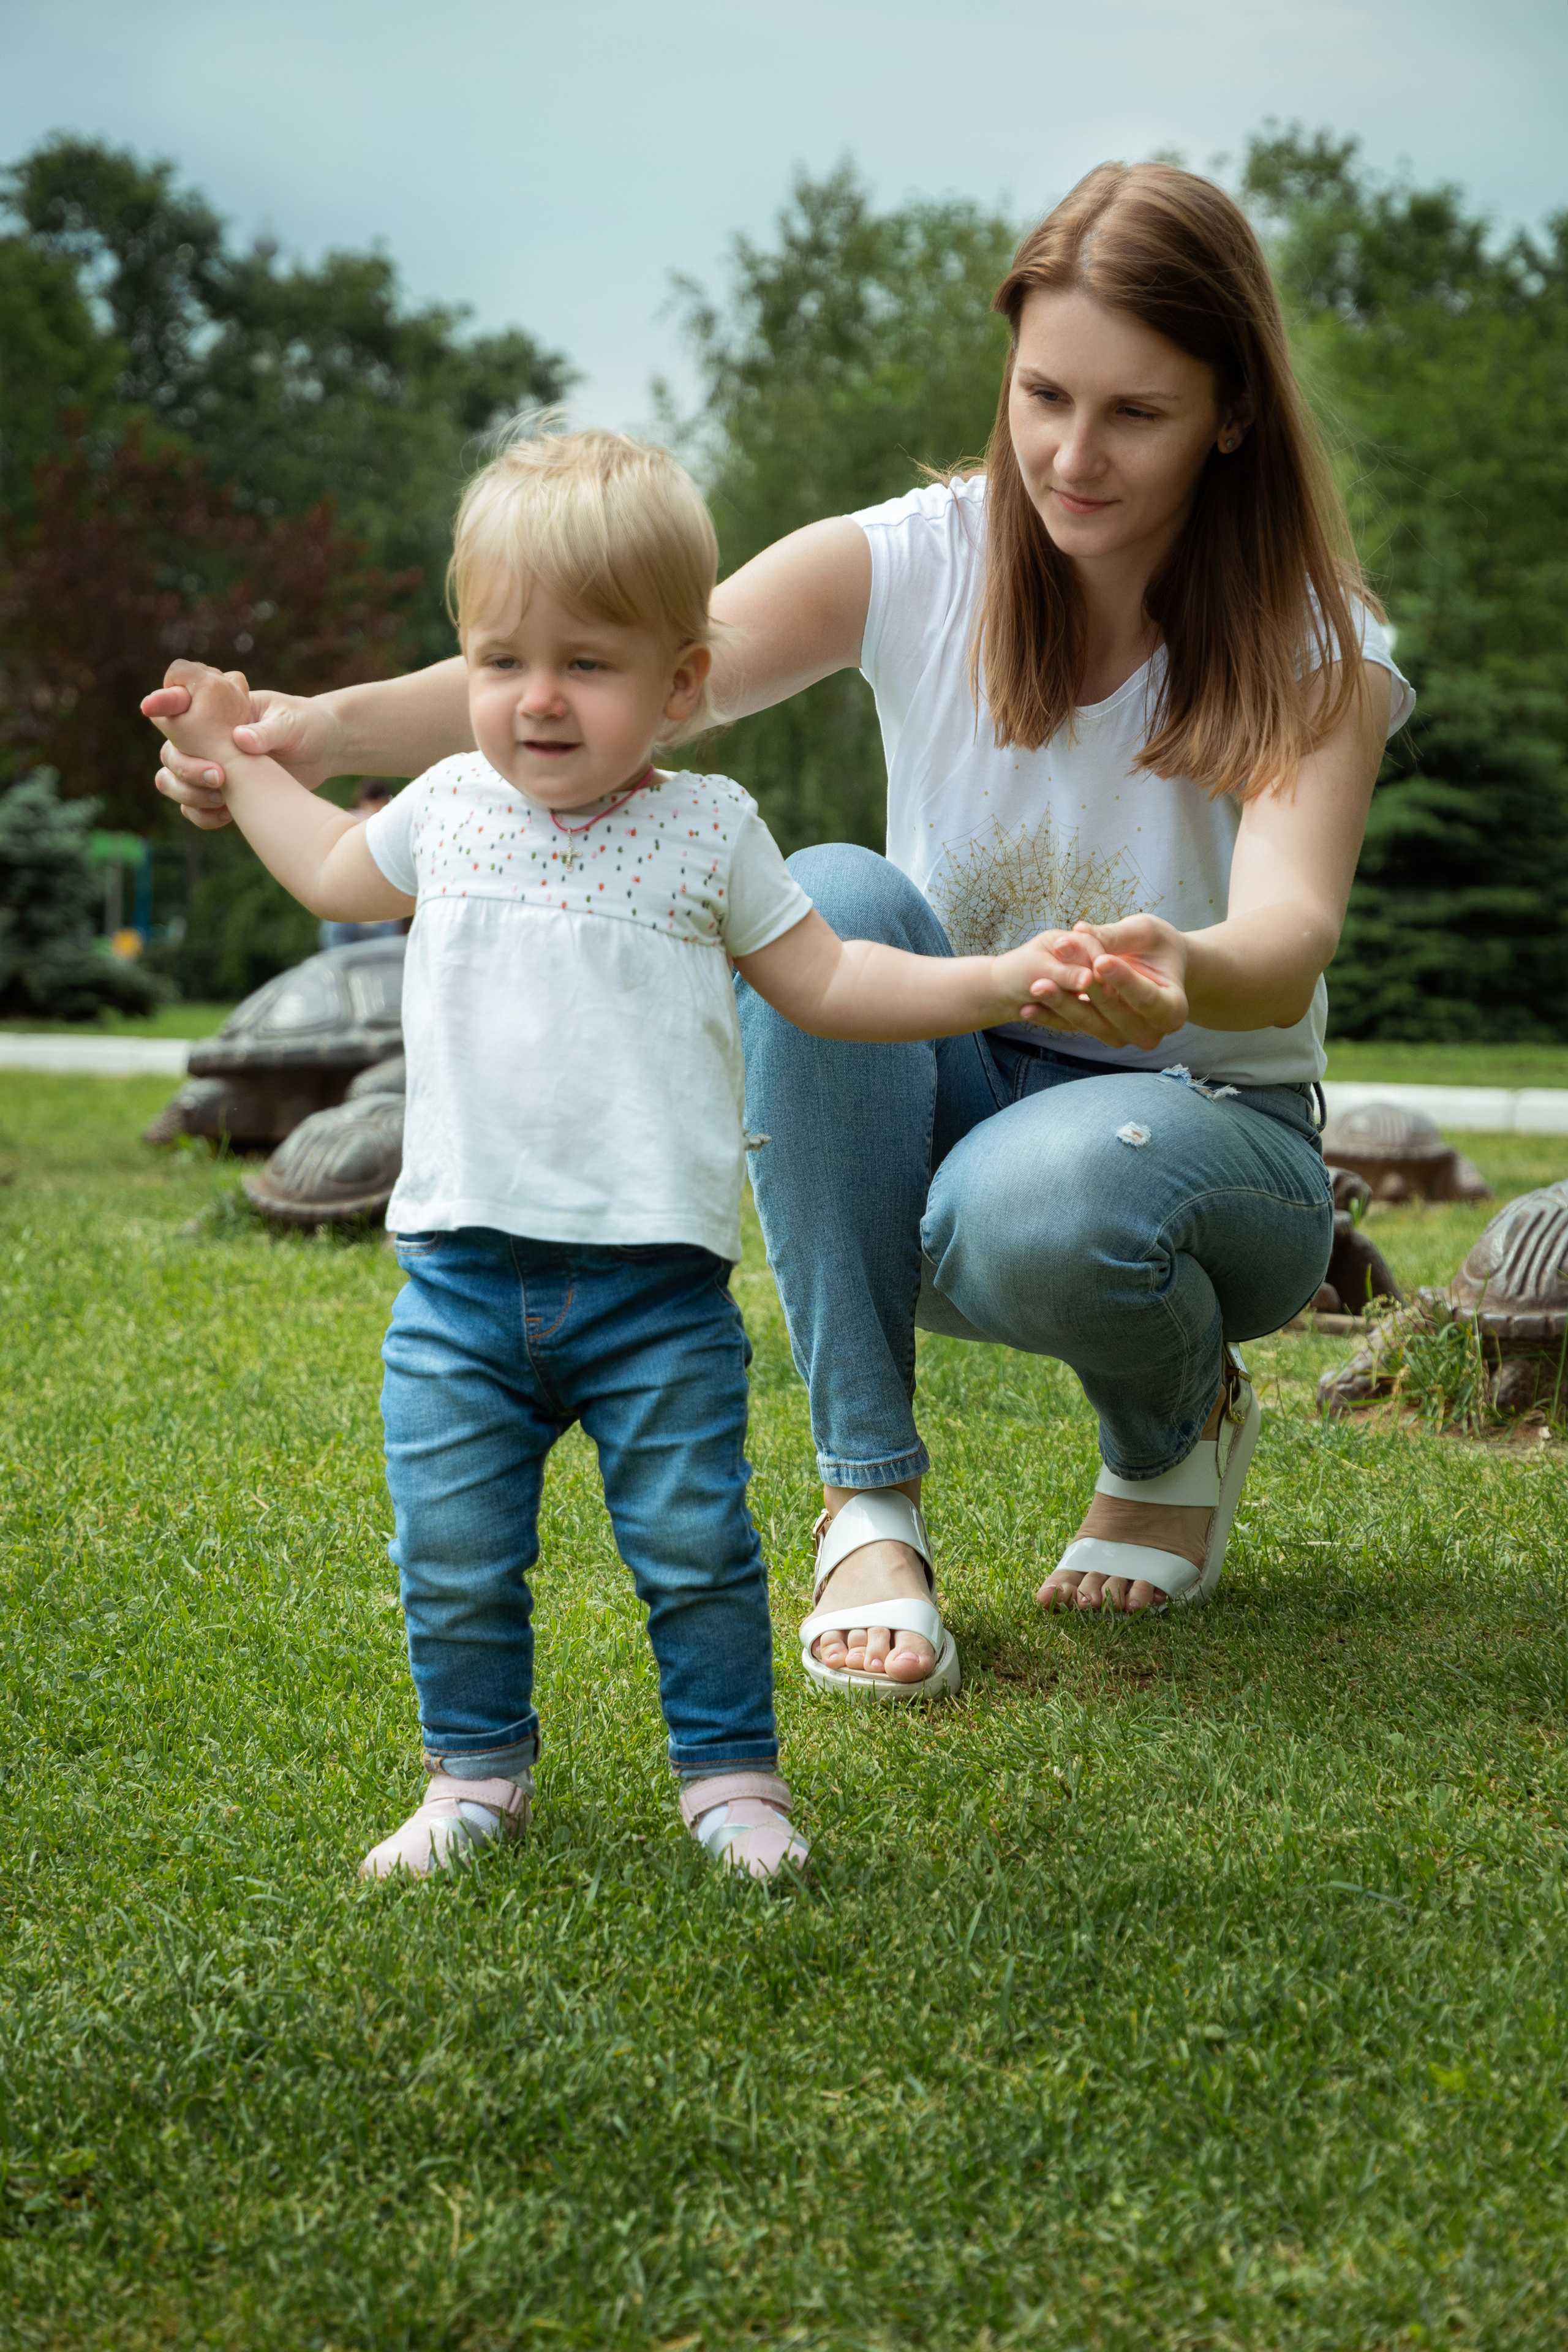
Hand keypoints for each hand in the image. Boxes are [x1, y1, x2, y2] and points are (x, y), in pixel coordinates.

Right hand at [143, 676, 345, 830]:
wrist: (328, 750)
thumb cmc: (310, 724)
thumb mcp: (293, 722)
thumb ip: (268, 730)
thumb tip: (240, 739)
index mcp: (220, 709)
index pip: (180, 701)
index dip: (162, 703)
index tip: (150, 708)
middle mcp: (209, 738)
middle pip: (170, 751)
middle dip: (185, 765)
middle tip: (219, 777)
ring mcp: (214, 766)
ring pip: (175, 781)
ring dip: (188, 793)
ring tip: (223, 798)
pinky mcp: (227, 793)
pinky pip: (197, 808)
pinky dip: (204, 815)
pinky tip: (228, 815)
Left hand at [1006, 915, 1188, 1051]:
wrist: (1157, 968)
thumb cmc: (1157, 946)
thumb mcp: (1144, 933)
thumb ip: (1116, 936)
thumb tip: (1081, 932)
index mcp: (1173, 1007)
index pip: (1146, 996)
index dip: (1122, 979)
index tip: (1100, 959)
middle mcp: (1151, 1031)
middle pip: (1115, 1011)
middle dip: (1085, 986)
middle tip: (1059, 961)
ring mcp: (1125, 1038)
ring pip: (1091, 1023)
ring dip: (1062, 1005)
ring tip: (1037, 986)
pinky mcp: (1102, 1036)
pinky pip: (1075, 1028)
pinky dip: (1052, 1018)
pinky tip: (1028, 1008)